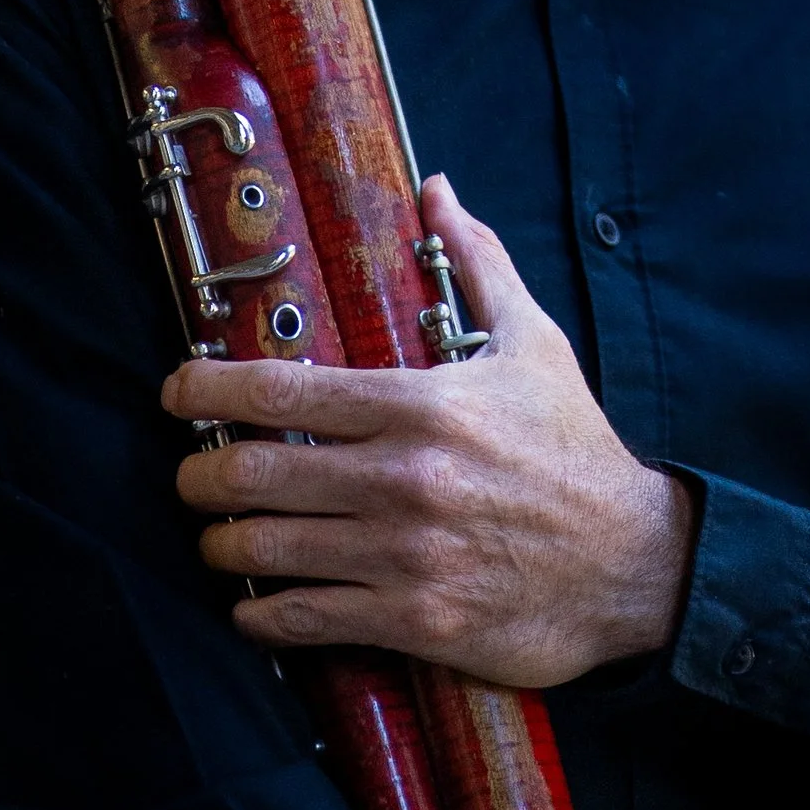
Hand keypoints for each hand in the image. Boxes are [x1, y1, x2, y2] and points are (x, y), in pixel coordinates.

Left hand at [162, 172, 694, 687]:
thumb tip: (437, 188)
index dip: (212, 386)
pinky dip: (263, 613)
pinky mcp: (414, 620)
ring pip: (270, 549)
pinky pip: (306, 619)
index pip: (286, 390)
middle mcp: (403, 478)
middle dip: (201, 475)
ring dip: (225, 544)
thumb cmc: (574, 448)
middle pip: (258, 473)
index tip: (177, 387)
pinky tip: (255, 604)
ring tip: (219, 535)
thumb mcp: (533, 343)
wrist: (632, 561)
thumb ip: (477, 262)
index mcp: (422, 405)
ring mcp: (404, 555)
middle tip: (190, 473)